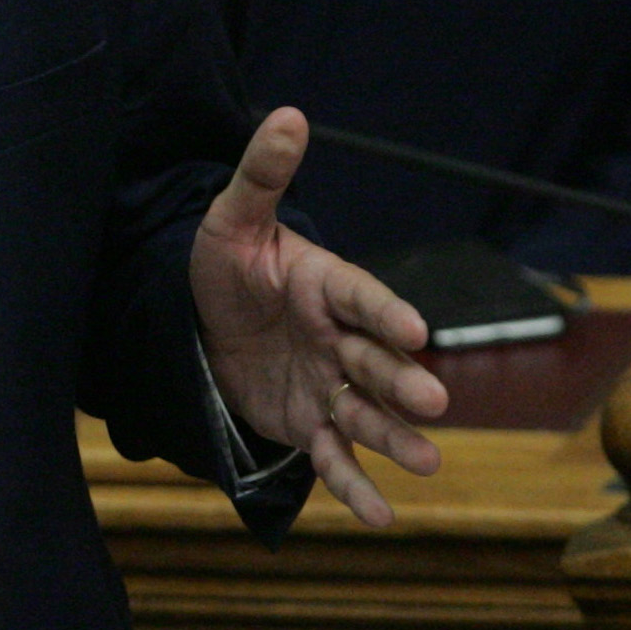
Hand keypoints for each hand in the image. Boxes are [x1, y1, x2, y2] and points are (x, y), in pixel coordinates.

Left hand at [190, 107, 447, 525]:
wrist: (196, 322)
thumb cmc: (222, 267)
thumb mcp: (230, 221)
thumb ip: (261, 175)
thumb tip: (287, 112)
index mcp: (328, 286)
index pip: (362, 298)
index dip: (386, 314)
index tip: (414, 331)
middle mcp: (339, 339)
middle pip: (375, 363)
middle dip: (403, 383)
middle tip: (433, 402)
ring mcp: (329, 385)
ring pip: (367, 415)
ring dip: (396, 439)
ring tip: (427, 464)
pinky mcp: (308, 423)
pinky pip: (333, 458)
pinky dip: (355, 487)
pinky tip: (380, 517)